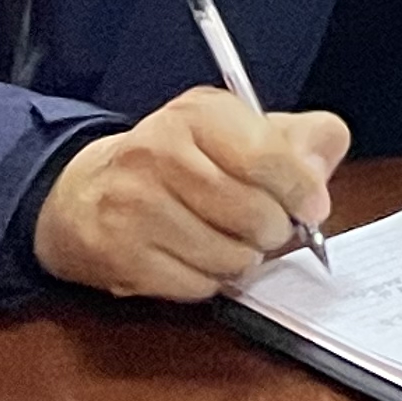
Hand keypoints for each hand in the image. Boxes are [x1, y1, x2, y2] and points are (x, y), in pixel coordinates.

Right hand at [34, 88, 347, 300]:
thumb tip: (318, 179)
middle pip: (255, 214)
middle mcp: (159, 154)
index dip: (301, 189)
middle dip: (274, 229)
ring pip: (230, 256)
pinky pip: (197, 286)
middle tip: (265, 225)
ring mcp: (133, 207)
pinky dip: (208, 280)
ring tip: (228, 239)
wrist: (83, 192)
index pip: (268, 157)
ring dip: (243, 258)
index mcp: (198, 114)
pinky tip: (194, 256)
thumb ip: (301, 141)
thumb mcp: (241, 130)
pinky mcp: (118, 255)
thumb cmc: (181, 161)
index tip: (311, 206)